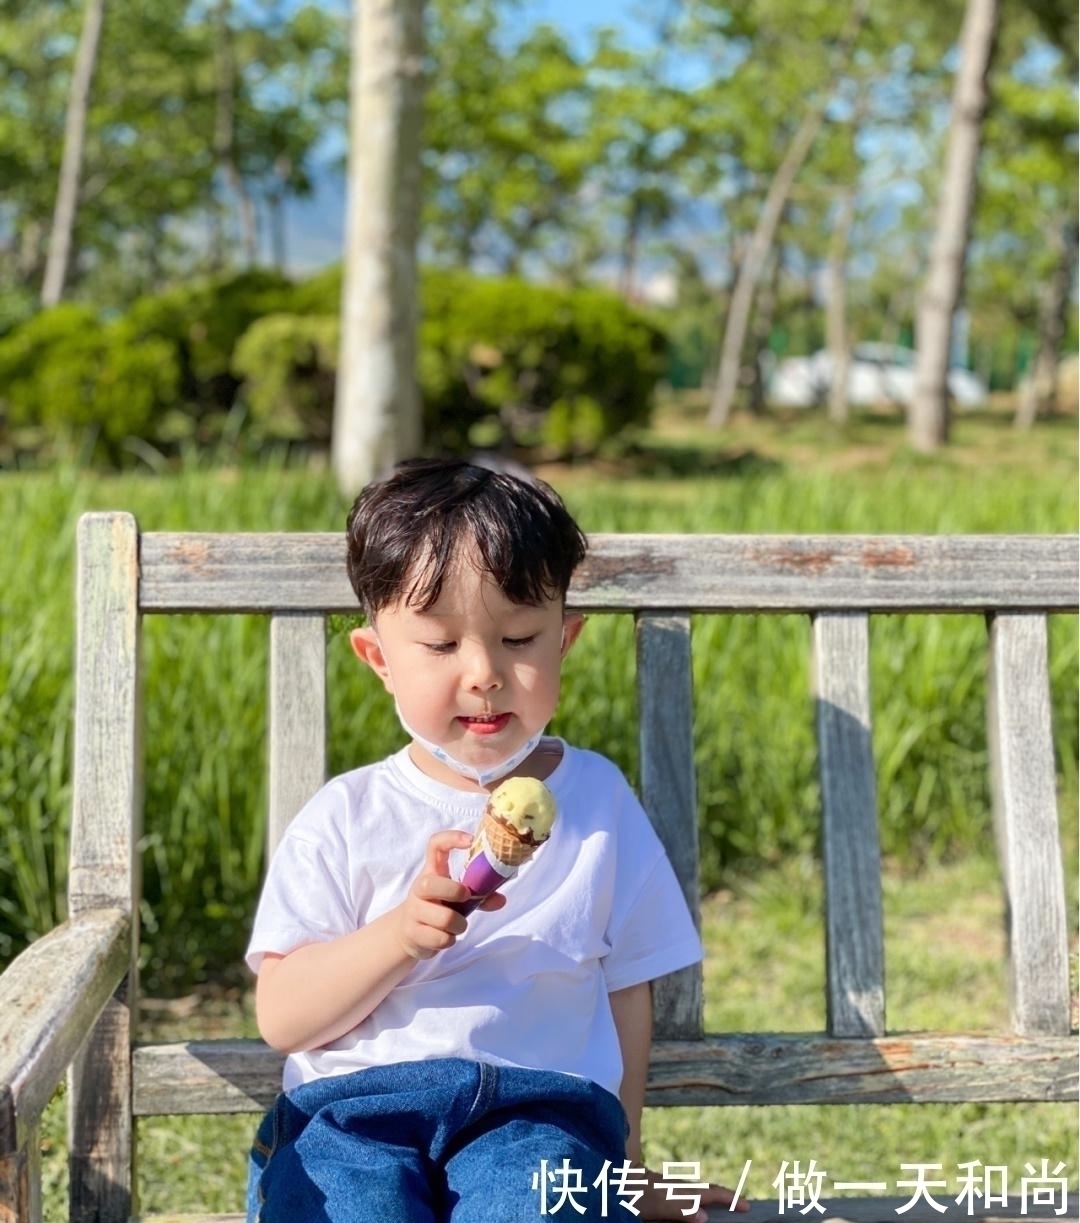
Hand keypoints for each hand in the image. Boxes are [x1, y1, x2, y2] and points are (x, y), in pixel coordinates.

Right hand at [393, 831, 504, 959]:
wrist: (407, 932)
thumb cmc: (438, 907)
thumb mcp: (456, 898)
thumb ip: (479, 896)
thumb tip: (501, 900)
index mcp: (432, 872)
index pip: (435, 845)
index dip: (452, 838)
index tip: (471, 841)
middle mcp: (419, 888)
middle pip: (430, 884)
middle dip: (454, 892)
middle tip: (466, 897)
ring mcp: (413, 910)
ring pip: (444, 918)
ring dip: (459, 925)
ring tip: (458, 926)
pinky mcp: (413, 933)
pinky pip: (441, 939)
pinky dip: (450, 940)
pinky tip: (446, 937)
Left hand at [637, 1165, 749, 1221]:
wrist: (609, 1174)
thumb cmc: (630, 1193)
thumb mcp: (655, 1205)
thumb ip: (679, 1210)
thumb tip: (706, 1217)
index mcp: (680, 1191)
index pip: (711, 1194)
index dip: (730, 1199)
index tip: (748, 1206)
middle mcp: (676, 1187)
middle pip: (706, 1190)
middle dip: (725, 1197)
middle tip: (741, 1205)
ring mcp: (667, 1186)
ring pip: (695, 1191)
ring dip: (710, 1198)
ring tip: (722, 1206)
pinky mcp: (658, 1189)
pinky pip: (683, 1193)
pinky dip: (695, 1198)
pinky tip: (691, 1205)